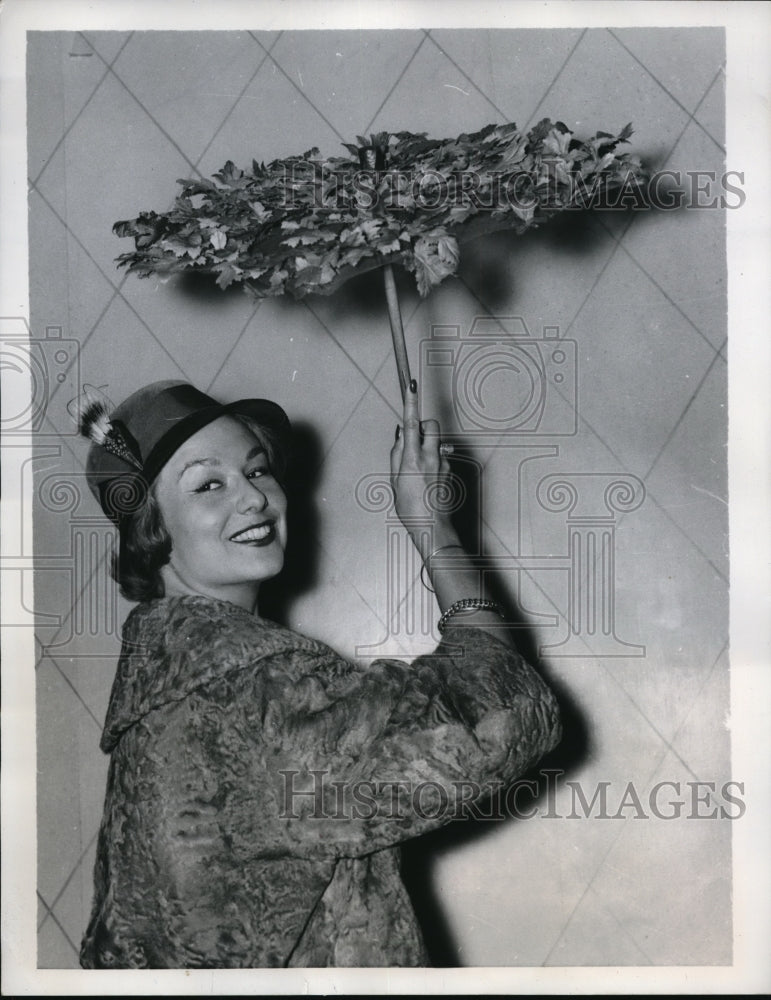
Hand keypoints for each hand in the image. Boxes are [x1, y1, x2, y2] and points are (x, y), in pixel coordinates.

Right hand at [389, 380, 452, 536]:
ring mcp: (443, 463)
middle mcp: (430, 457)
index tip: (411, 386)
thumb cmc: (410, 508)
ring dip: (427, 445)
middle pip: (431, 425)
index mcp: (413, 459)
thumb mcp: (394, 481)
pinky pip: (440, 456)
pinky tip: (426, 480)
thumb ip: (396, 455)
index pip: (411, 423)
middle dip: (423, 424)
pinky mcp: (450, 471)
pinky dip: (432, 460)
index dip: (411, 403)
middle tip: (414, 437)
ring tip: (418, 467)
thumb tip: (401, 436)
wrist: (432, 527)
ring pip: (436, 441)